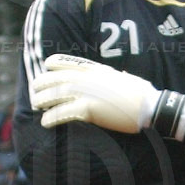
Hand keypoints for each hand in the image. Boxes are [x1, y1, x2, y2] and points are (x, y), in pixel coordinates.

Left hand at [33, 55, 160, 132]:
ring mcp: (87, 93)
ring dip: (43, 100)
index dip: (54, 65)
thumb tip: (117, 76)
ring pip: (55, 94)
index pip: (68, 62)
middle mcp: (87, 79)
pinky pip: (63, 113)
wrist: (150, 105)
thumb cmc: (141, 93)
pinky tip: (45, 122)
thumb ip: (113, 77)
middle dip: (42, 84)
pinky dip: (52, 117)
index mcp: (95, 69)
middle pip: (56, 78)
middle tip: (35, 92)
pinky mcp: (89, 109)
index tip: (45, 67)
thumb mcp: (124, 77)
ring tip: (37, 106)